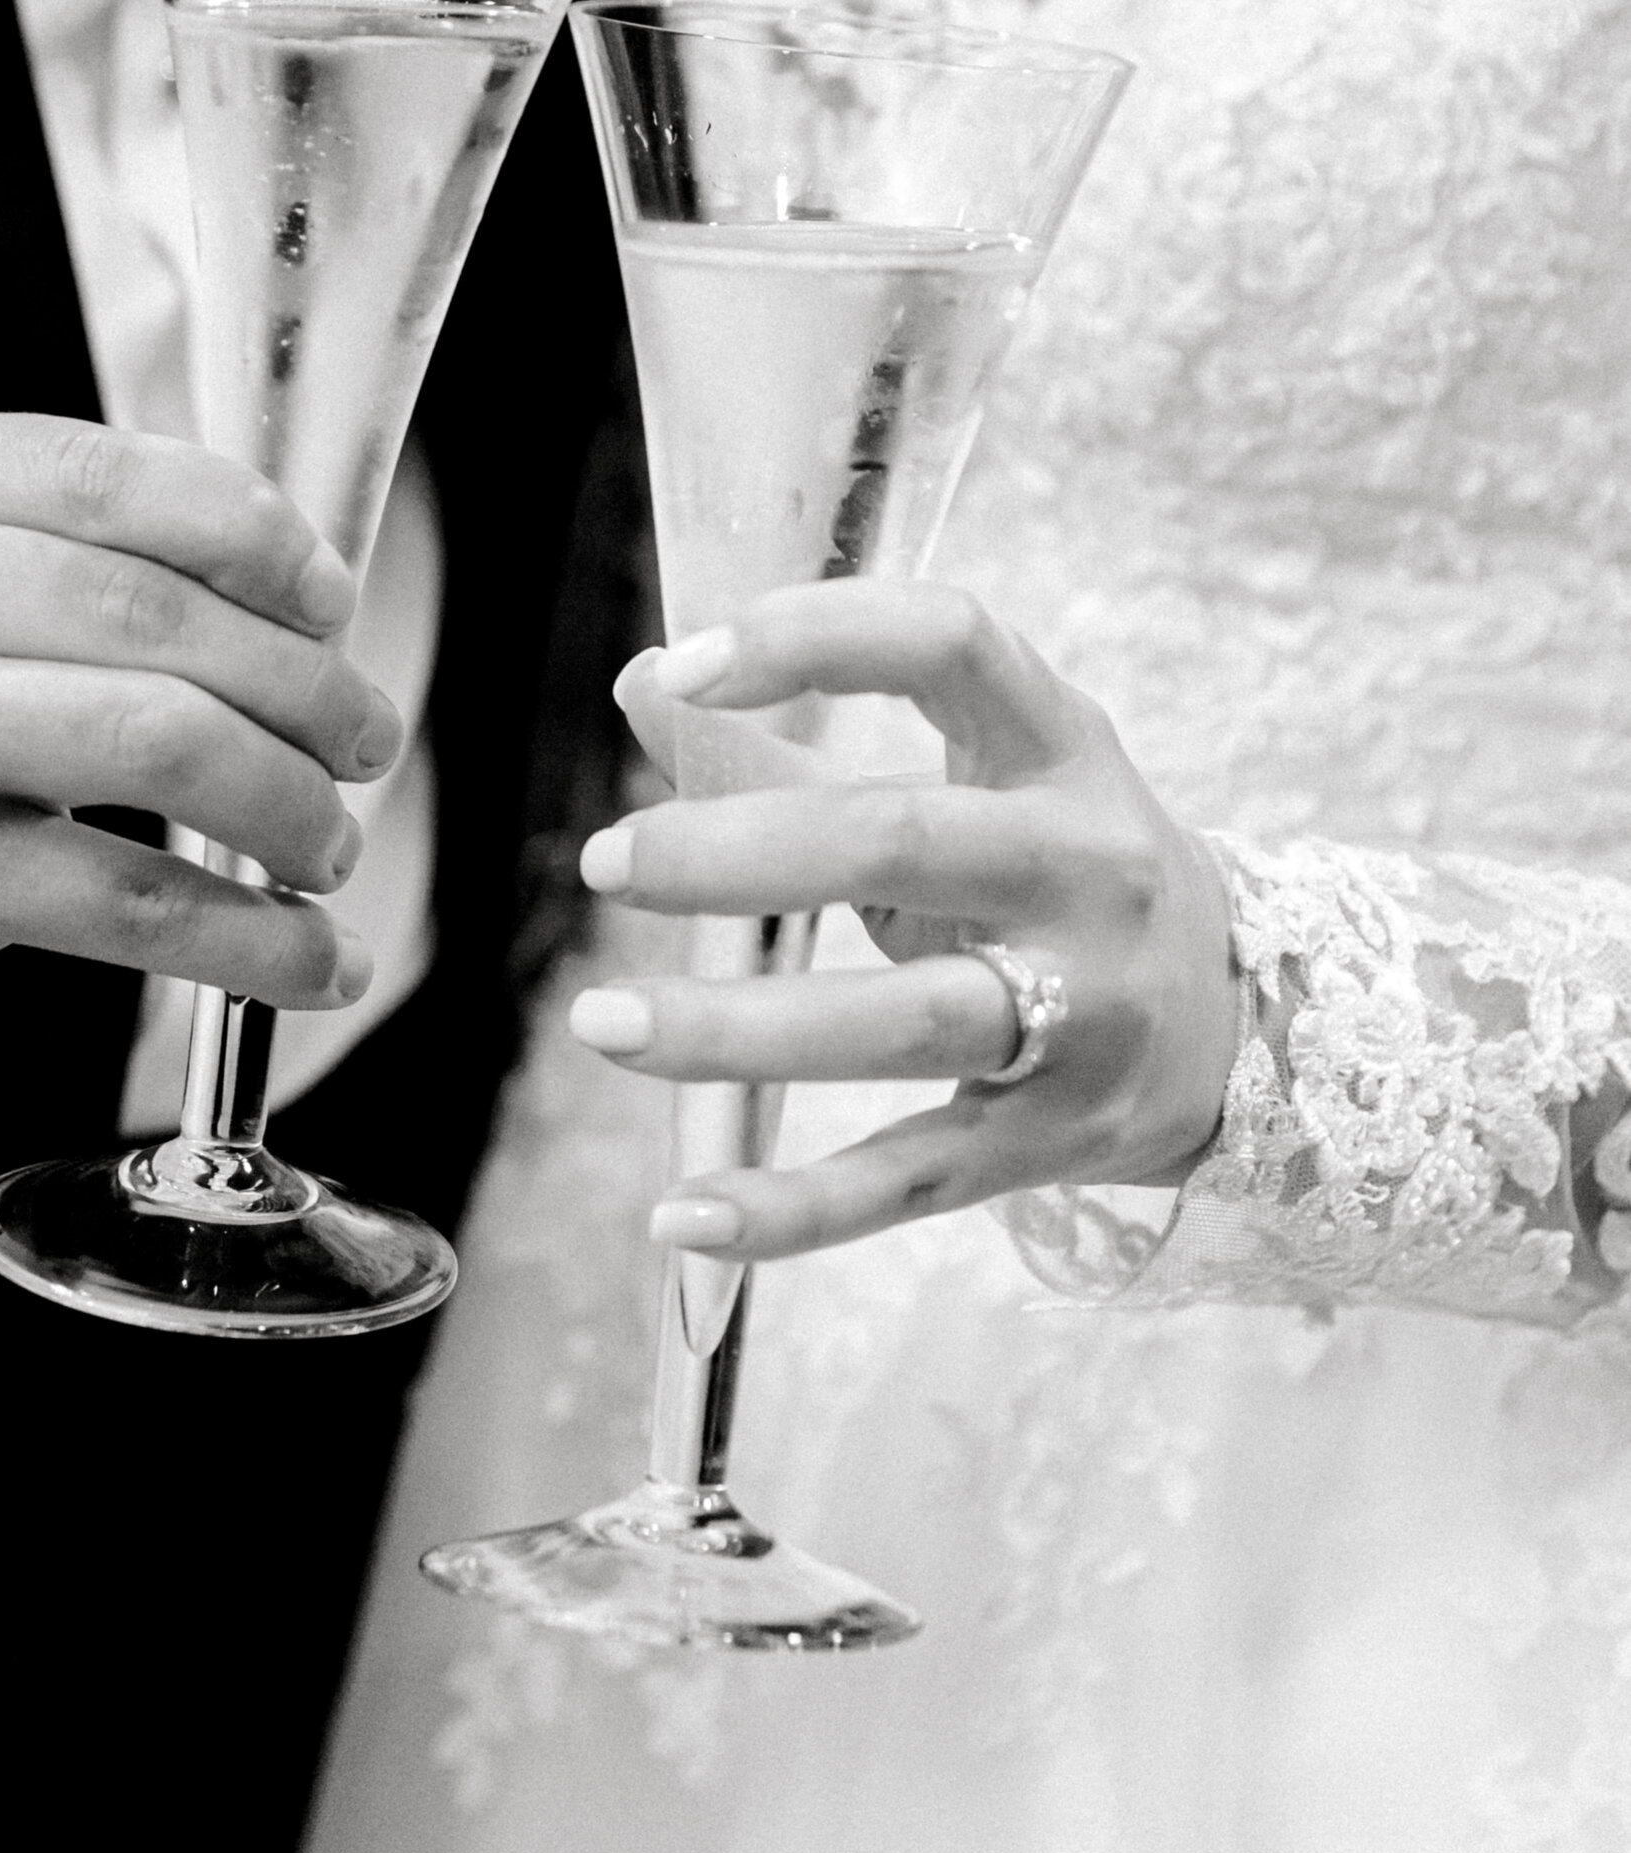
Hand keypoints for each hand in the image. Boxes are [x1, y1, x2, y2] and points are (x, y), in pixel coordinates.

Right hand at [0, 413, 402, 1050]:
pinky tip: (309, 957)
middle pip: (156, 613)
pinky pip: (126, 901)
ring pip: (159, 742)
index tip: (329, 600)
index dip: (260, 537)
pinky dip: (251, 939)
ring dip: (289, 801)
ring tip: (329, 840)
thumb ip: (43, 538)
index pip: (117, 475)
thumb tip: (285, 582)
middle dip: (303, 683)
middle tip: (362, 736)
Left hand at [567, 583, 1236, 1259]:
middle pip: (904, 842)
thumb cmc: (1049, 872)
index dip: (813, 638)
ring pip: (906, 1022)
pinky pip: (912, 1174)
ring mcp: (1086, 1011)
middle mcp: (1086, 868)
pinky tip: (683, 1214)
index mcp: (1059, 747)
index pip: (950, 643)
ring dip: (738, 1028)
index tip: (684, 665)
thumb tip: (643, 682)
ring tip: (605, 1019)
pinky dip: (796, 1206)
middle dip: (740, 851)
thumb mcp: (972, 776)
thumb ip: (798, 739)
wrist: (1246, 1025)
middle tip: (607, 859)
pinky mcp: (1057, 1138)